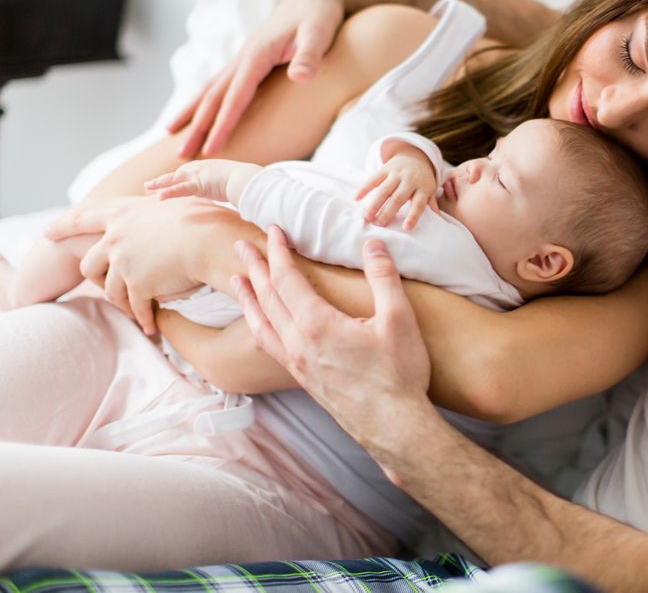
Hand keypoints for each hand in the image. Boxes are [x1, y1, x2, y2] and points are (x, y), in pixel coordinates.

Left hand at [46, 197, 208, 334]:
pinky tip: (149, 326)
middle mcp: (116, 238)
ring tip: (134, 312)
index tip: (47, 232)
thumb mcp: (172, 201)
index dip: (63, 226)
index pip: (82, 218)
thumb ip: (156, 202)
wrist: (210, 240)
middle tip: (96, 287)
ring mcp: (124, 262)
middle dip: (94, 279)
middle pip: (90, 263)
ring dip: (123, 303)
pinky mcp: (138, 284)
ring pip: (111, 290)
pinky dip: (143, 318)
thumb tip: (154, 193)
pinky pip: (136, 306)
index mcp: (122, 213)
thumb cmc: (202, 217)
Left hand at [145, 159, 260, 204]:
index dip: (175, 180)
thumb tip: (237, 198)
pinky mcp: (200, 184)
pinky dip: (169, 193)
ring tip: (146, 188)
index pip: (188, 173)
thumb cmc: (248, 183)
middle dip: (162, 181)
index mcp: (209, 168)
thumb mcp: (236, 184)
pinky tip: (158, 198)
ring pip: (174, 180)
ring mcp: (199, 174)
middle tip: (148, 188)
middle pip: (177, 175)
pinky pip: (180, 189)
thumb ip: (231, 188)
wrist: (251, 180)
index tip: (166, 185)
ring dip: (159, 184)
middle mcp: (202, 168)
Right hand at [169, 0, 347, 157]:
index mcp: (257, 55)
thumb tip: (301, 77)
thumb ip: (311, 56)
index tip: (212, 150)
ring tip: (172, 134)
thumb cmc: (321, 15)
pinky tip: (199, 112)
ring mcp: (244, 58)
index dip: (223, 125)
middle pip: (214, 96)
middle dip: (197, 127)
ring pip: (211, 89)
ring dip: (192, 113)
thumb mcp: (320, 33)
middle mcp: (244, 57)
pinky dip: (205, 100)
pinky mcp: (250, 59)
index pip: (236, 97)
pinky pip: (222, 84)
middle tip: (180, 156)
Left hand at [233, 227, 431, 438]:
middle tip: (241, 245)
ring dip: (248, 299)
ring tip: (237, 282)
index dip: (278, 252)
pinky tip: (262, 324)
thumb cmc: (399, 374)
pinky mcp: (304, 379)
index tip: (273, 230)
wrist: (394, 427)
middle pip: (267, 298)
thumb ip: (384, 277)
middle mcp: (298, 344)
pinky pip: (270, 345)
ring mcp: (298, 364)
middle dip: (254, 268)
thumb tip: (373, 243)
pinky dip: (258, 326)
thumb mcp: (399, 319)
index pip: (287, 279)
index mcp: (317, 325)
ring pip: (261, 325)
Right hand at [355, 145, 439, 229]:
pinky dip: (365, 188)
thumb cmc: (422, 180)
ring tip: (366, 217)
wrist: (415, 156)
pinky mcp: (386, 168)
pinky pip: (374, 178)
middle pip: (398, 198)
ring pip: (384, 189)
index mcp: (422, 188)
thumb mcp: (429, 190)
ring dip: (375, 203)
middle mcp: (410, 180)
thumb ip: (431, 203)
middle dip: (388, 212)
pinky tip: (357, 198)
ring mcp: (397, 173)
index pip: (419, 204)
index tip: (406, 228)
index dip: (413, 216)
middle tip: (379, 225)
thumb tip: (439, 220)